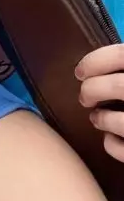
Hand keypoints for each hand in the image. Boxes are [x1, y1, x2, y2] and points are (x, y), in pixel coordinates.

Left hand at [76, 44, 123, 161]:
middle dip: (92, 91)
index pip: (120, 54)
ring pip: (122, 122)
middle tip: (84, 97)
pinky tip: (111, 140)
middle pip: (118, 87)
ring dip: (101, 119)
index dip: (94, 61)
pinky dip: (113, 145)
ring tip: (96, 118)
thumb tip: (100, 64)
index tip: (80, 72)